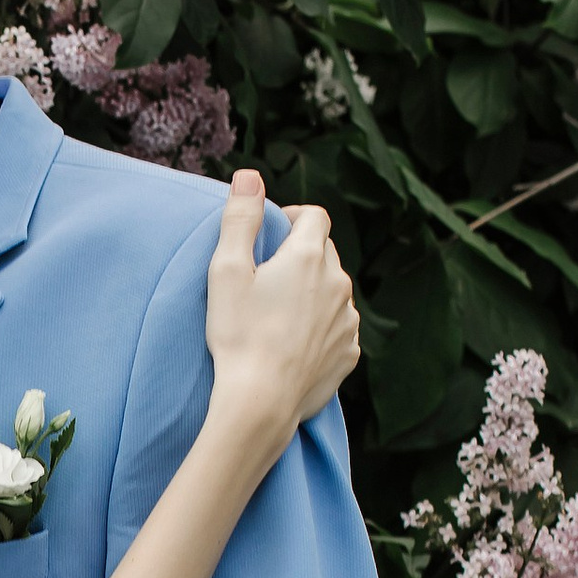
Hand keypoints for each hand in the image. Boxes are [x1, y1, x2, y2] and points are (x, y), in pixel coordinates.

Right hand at [204, 170, 357, 451]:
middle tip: (265, 281)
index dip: (293, 218)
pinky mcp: (350, 352)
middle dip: (300, 257)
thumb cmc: (238, 335)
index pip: (314, 216)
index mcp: (309, 257)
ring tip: (277, 317)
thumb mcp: (226, 271)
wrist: (261, 402)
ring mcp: (349, 320)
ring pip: (333, 291)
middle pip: (324, 253)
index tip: (270, 236)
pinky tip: (292, 344)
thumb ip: (240, 218)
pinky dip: (320, 328)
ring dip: (312, 294)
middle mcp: (338, 283)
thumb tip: (250, 176)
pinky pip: (338, 328)